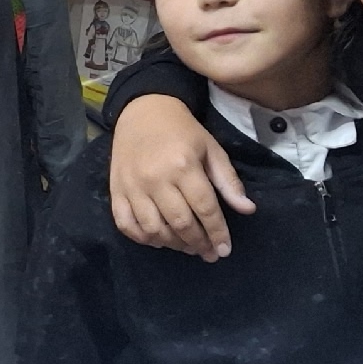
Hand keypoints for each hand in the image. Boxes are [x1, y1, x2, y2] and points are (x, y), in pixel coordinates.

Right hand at [109, 94, 250, 260]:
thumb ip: (228, 181)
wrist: (142, 110)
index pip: (205, 209)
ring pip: (153, 229)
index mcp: (183, 166)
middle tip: (208, 253)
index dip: (217, 233)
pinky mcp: (116, 190)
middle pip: (180, 223)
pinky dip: (142, 238)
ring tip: (187, 247)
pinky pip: (126, 224)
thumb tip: (247, 210)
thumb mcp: (211, 149)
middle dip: (198, 243)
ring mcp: (132, 186)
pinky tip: (158, 240)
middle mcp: (156, 179)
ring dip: (173, 245)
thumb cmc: (182, 131)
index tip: (225, 250)